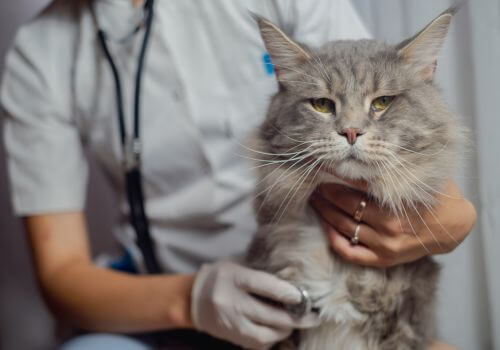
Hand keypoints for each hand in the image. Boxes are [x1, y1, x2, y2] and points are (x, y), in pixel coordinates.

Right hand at [191, 261, 319, 349]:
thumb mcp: (238, 265)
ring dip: (285, 331)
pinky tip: (279, 331)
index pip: (265, 286)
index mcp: (234, 278)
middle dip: (296, 318)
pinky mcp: (232, 337)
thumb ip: (261, 272)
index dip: (288, 293)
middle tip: (313, 317)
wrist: (193, 298)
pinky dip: (272, 339)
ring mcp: (231, 323)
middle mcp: (231, 302)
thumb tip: (293, 281)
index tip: (305, 297)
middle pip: (270, 315)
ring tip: (296, 324)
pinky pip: (258, 344)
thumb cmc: (221, 276)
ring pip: (266, 335)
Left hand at [311, 179, 475, 266]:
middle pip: (346, 205)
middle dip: (326, 192)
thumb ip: (392, 171)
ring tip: (314, 199)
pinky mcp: (382, 259)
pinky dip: (334, 239)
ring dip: (324, 211)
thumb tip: (362, 153)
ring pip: (344, 226)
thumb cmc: (434, 196)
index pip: (356, 185)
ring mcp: (384, 245)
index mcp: (397, 203)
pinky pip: (350, 252)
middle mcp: (389, 226)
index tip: (323, 166)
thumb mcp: (417, 178)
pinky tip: (324, 225)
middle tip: (314, 182)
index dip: (336, 175)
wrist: (453, 226)